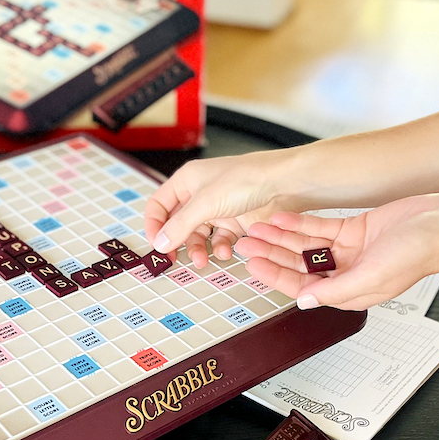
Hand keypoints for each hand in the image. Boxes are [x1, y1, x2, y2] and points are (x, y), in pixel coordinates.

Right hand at [144, 149, 302, 267]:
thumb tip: (160, 242)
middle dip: (176, 242)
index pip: (159, 205)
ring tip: (203, 260)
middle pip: (177, 224)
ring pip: (199, 236)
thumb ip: (180, 225)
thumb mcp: (206, 203)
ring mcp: (218, 209)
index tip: (156, 245)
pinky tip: (226, 252)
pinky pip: (220, 240)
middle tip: (174, 260)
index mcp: (187, 181)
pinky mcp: (236, 222)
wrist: (284, 185)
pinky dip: (220, 248)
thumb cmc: (247, 179)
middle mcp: (200, 195)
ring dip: (198, 249)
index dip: (153, 225)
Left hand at [234, 193, 438, 310]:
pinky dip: (300, 224)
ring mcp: (349, 252)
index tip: (252, 265)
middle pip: (298, 266)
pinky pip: (320, 229)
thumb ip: (335, 290)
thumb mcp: (371, 277)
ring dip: (281, 238)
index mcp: (349, 292)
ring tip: (258, 228)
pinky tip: (282, 218)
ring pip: (305, 246)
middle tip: (247, 244)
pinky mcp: (355, 231)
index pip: (302, 287)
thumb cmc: (418, 255)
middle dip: (271, 255)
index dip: (274, 276)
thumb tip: (304, 302)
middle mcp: (346, 273)